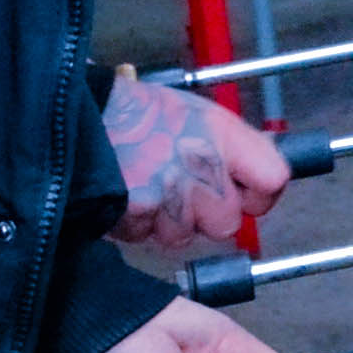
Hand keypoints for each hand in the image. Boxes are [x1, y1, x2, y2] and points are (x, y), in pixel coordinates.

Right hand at [104, 69, 293, 255]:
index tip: (246, 195)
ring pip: (184, 236)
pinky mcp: (139, 213)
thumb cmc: (140, 115)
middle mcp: (203, 164)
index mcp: (224, 135)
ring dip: (167, 222)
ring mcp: (172, 192)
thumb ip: (237, 148)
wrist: (79, 116)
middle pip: (228, 223)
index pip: (273, 181)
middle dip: (205, 215)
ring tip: (147, 186)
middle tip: (180, 190)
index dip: (260, 195)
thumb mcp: (200, 115)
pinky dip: (136, 225)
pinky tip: (126, 196)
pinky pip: (146, 237)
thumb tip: (266, 176)